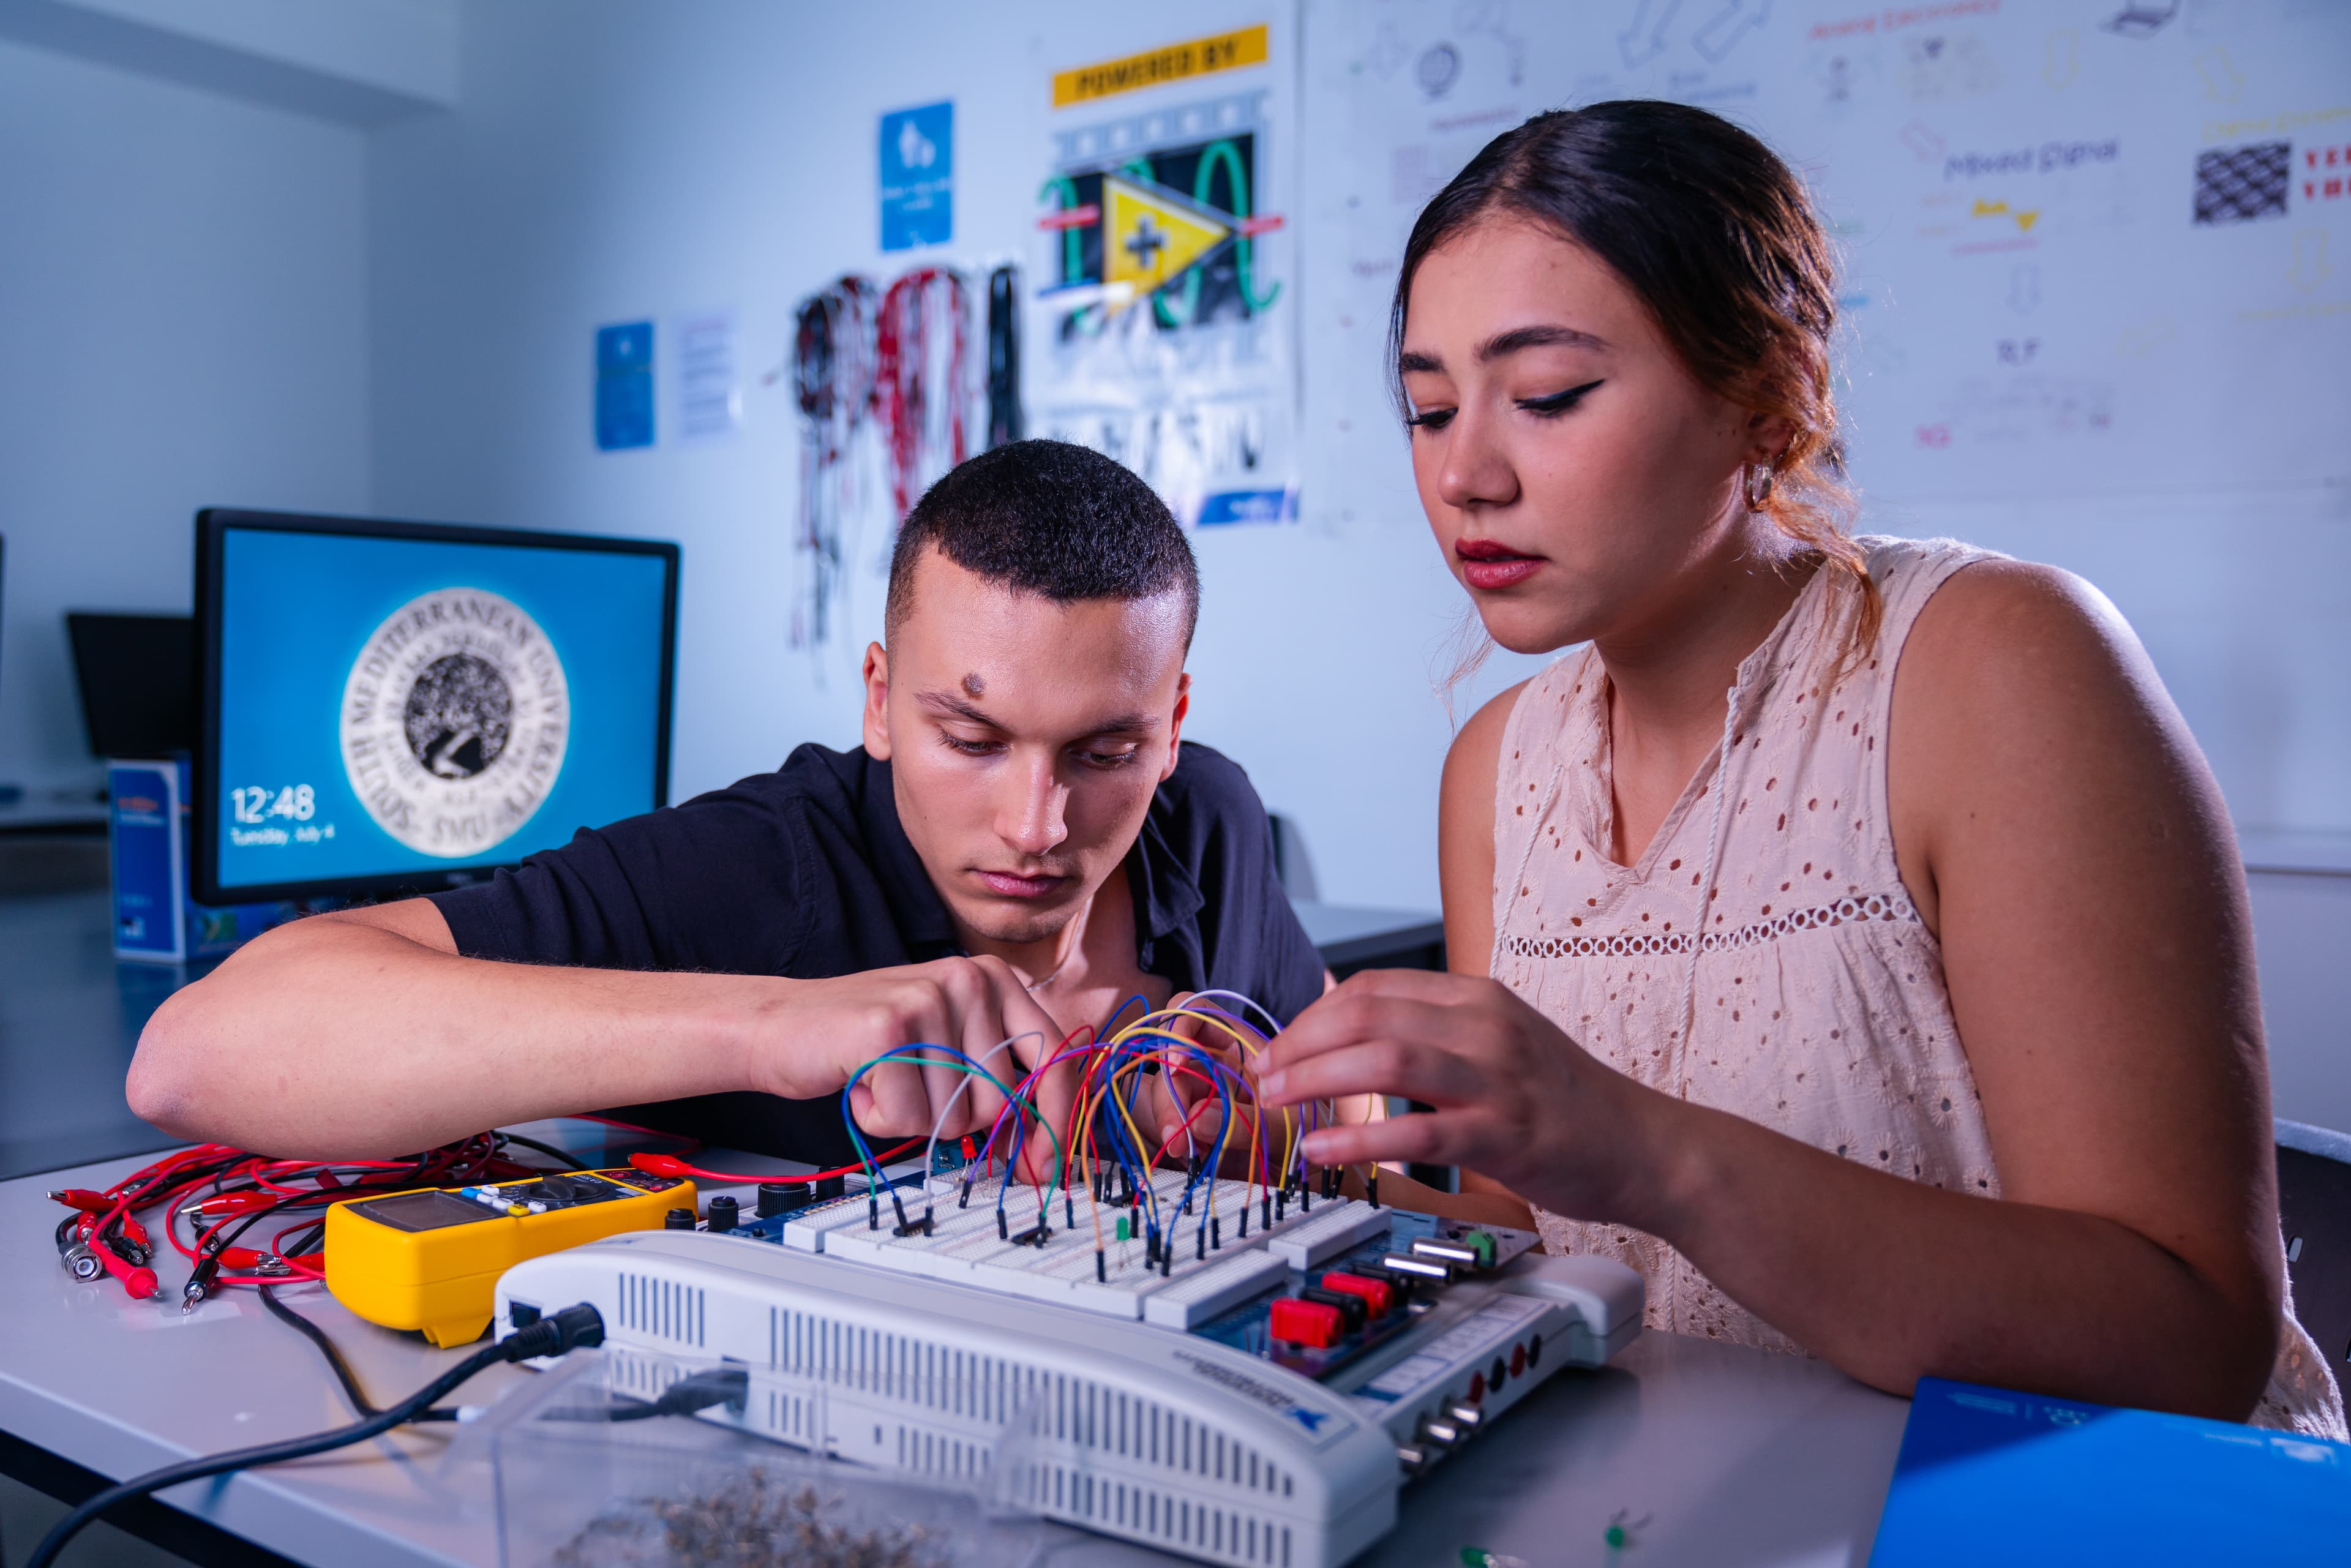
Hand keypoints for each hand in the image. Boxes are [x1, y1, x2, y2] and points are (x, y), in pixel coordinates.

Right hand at [743, 957, 1077, 1168]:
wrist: (781, 1027)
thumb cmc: (867, 1044)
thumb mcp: (946, 1048)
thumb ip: (996, 1080)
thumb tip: (1045, 1146)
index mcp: (993, 979)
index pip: (1055, 1058)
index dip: (1058, 1120)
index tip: (1050, 1163)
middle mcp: (968, 979)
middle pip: (1000, 1101)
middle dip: (955, 1119)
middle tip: (913, 1091)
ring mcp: (928, 1000)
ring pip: (955, 1115)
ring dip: (913, 1118)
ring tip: (883, 1079)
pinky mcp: (888, 1029)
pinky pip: (909, 1118)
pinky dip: (880, 1119)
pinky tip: (861, 1083)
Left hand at [1255, 968, 1668, 1223]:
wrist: (1644, 1145)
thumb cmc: (1564, 1101)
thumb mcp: (1497, 1043)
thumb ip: (1432, 1035)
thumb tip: (1347, 1041)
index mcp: (1476, 997)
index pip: (1374, 988)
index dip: (1312, 1016)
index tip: (1278, 1049)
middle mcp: (1485, 1025)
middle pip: (1368, 1014)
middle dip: (1300, 1044)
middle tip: (1262, 1077)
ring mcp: (1497, 1078)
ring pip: (1387, 1059)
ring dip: (1318, 1079)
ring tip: (1277, 1104)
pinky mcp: (1506, 1134)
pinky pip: (1418, 1131)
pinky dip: (1361, 1138)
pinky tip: (1326, 1151)